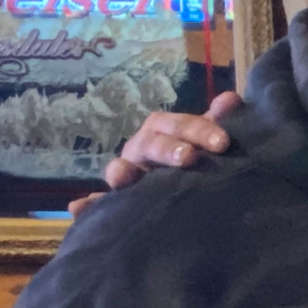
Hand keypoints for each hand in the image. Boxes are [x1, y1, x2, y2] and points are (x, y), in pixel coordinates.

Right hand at [69, 90, 243, 216]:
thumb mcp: (206, 141)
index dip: (198, 130)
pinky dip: (88, 205)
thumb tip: (230, 99)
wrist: (189, 195)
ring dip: (120, 171)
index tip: (222, 142)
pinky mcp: (118, 202)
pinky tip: (77, 209)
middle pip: (150, 144)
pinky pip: (99, 204)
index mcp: (163, 133)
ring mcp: (128, 175)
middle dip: (168, 149)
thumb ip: (216, 123)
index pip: (176, 125)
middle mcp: (141, 151)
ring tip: (122, 177)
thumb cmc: (197, 161)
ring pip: (119, 170)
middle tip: (189, 158)